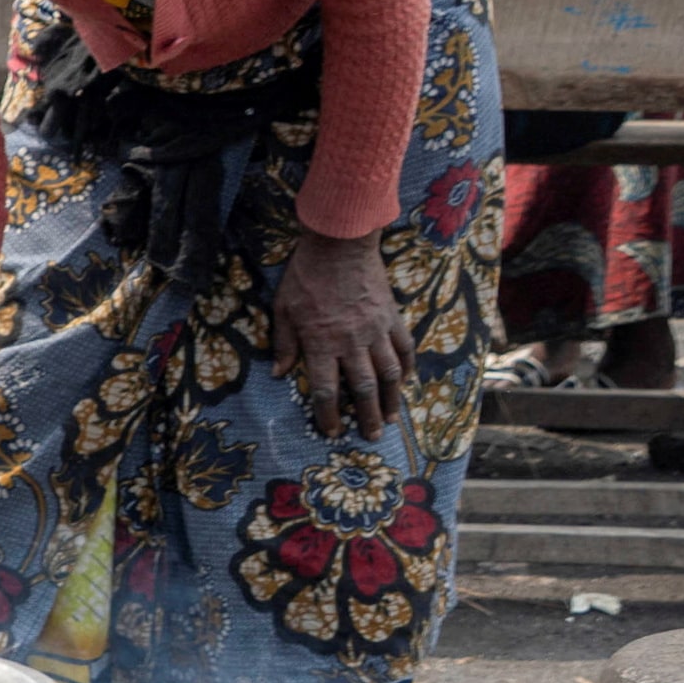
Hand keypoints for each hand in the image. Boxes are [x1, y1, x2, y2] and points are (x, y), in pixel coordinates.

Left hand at [272, 229, 407, 443]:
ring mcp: (376, 330)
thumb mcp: (283, 310)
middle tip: (371, 436)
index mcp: (321, 343)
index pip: (325, 390)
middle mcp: (351, 342)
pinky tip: (404, 381)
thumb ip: (284, 343)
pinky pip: (404, 348)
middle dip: (367, 416)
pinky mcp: (392, 317)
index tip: (331, 432)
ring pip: (389, 373)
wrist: (339, 246)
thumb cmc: (305, 277)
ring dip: (392, 399)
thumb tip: (277, 374)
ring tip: (392, 418)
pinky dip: (406, 367)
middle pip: (363, 389)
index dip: (328, 415)